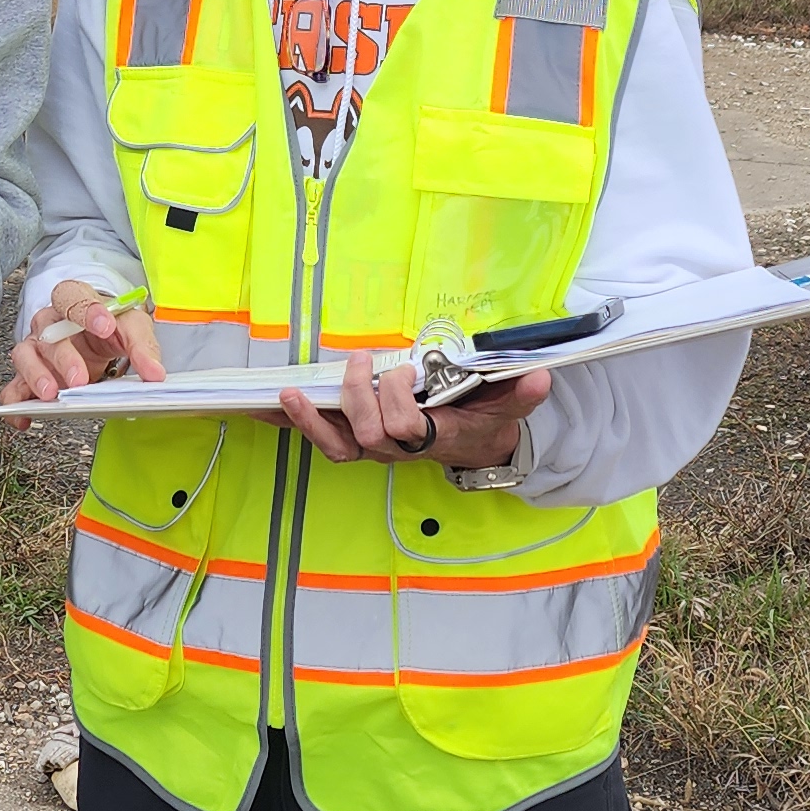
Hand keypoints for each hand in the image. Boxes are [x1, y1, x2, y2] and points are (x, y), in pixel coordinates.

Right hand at [0, 284, 167, 404]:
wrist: (100, 332)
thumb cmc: (111, 324)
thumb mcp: (133, 327)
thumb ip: (143, 347)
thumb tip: (154, 374)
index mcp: (76, 300)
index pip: (73, 296)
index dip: (87, 311)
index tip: (105, 326)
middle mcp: (50, 322)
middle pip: (48, 332)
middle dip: (63, 357)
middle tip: (79, 378)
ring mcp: (38, 348)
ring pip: (25, 355)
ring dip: (36, 375)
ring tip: (51, 395)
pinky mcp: (31, 374)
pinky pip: (15, 387)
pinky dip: (17, 403)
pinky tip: (25, 417)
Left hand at [271, 353, 547, 472]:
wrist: (472, 448)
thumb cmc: (482, 422)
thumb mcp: (507, 408)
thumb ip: (521, 395)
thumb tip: (540, 378)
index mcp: (431, 438)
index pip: (406, 430)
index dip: (399, 403)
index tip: (408, 370)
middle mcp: (397, 449)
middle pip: (367, 435)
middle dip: (359, 397)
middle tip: (363, 361)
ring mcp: (374, 447)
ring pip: (337, 446)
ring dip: (311, 420)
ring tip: (289, 393)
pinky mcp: (357, 439)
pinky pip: (322, 436)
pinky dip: (296, 421)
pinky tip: (269, 404)